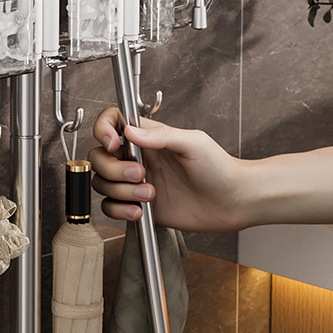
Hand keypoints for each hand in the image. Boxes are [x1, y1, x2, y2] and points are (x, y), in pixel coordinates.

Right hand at [89, 107, 247, 232]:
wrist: (234, 202)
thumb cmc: (220, 169)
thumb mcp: (194, 143)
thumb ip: (161, 136)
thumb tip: (130, 131)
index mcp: (147, 137)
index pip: (111, 122)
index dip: (103, 130)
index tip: (114, 144)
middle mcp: (137, 158)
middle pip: (98, 156)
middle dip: (113, 168)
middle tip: (141, 175)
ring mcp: (135, 182)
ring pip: (102, 183)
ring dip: (121, 191)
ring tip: (150, 195)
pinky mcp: (137, 205)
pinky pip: (110, 207)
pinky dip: (120, 210)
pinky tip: (141, 211)